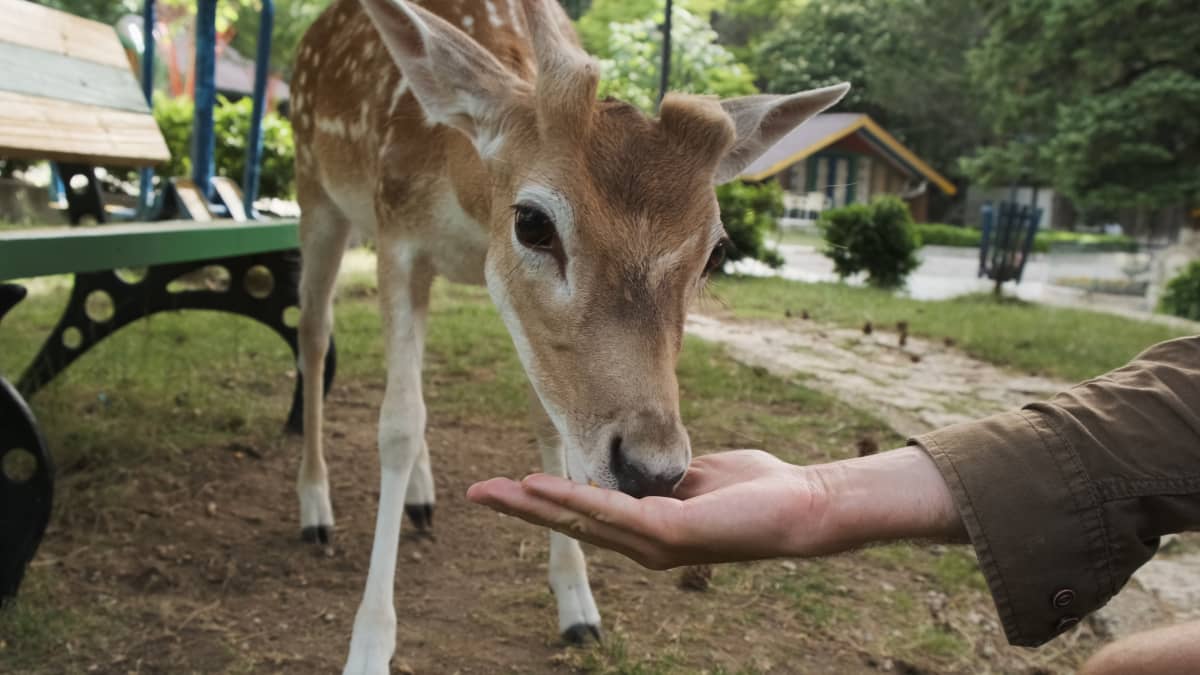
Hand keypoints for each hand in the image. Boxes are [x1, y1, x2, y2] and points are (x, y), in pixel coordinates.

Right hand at [467, 447, 961, 569]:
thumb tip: (642, 466)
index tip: (508, 484)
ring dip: (532, 504)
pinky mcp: (668, 532)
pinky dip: (571, 498)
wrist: (801, 504)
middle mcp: (643, 543)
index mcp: (647, 528)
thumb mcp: (696, 475)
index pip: (584, 512)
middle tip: (475, 493)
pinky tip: (539, 488)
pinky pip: (609, 511)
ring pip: (579, 518)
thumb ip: (662, 475)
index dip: (544, 500)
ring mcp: (653, 542)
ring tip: (491, 492)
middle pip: (569, 522)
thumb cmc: (756, 489)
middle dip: (520, 508)